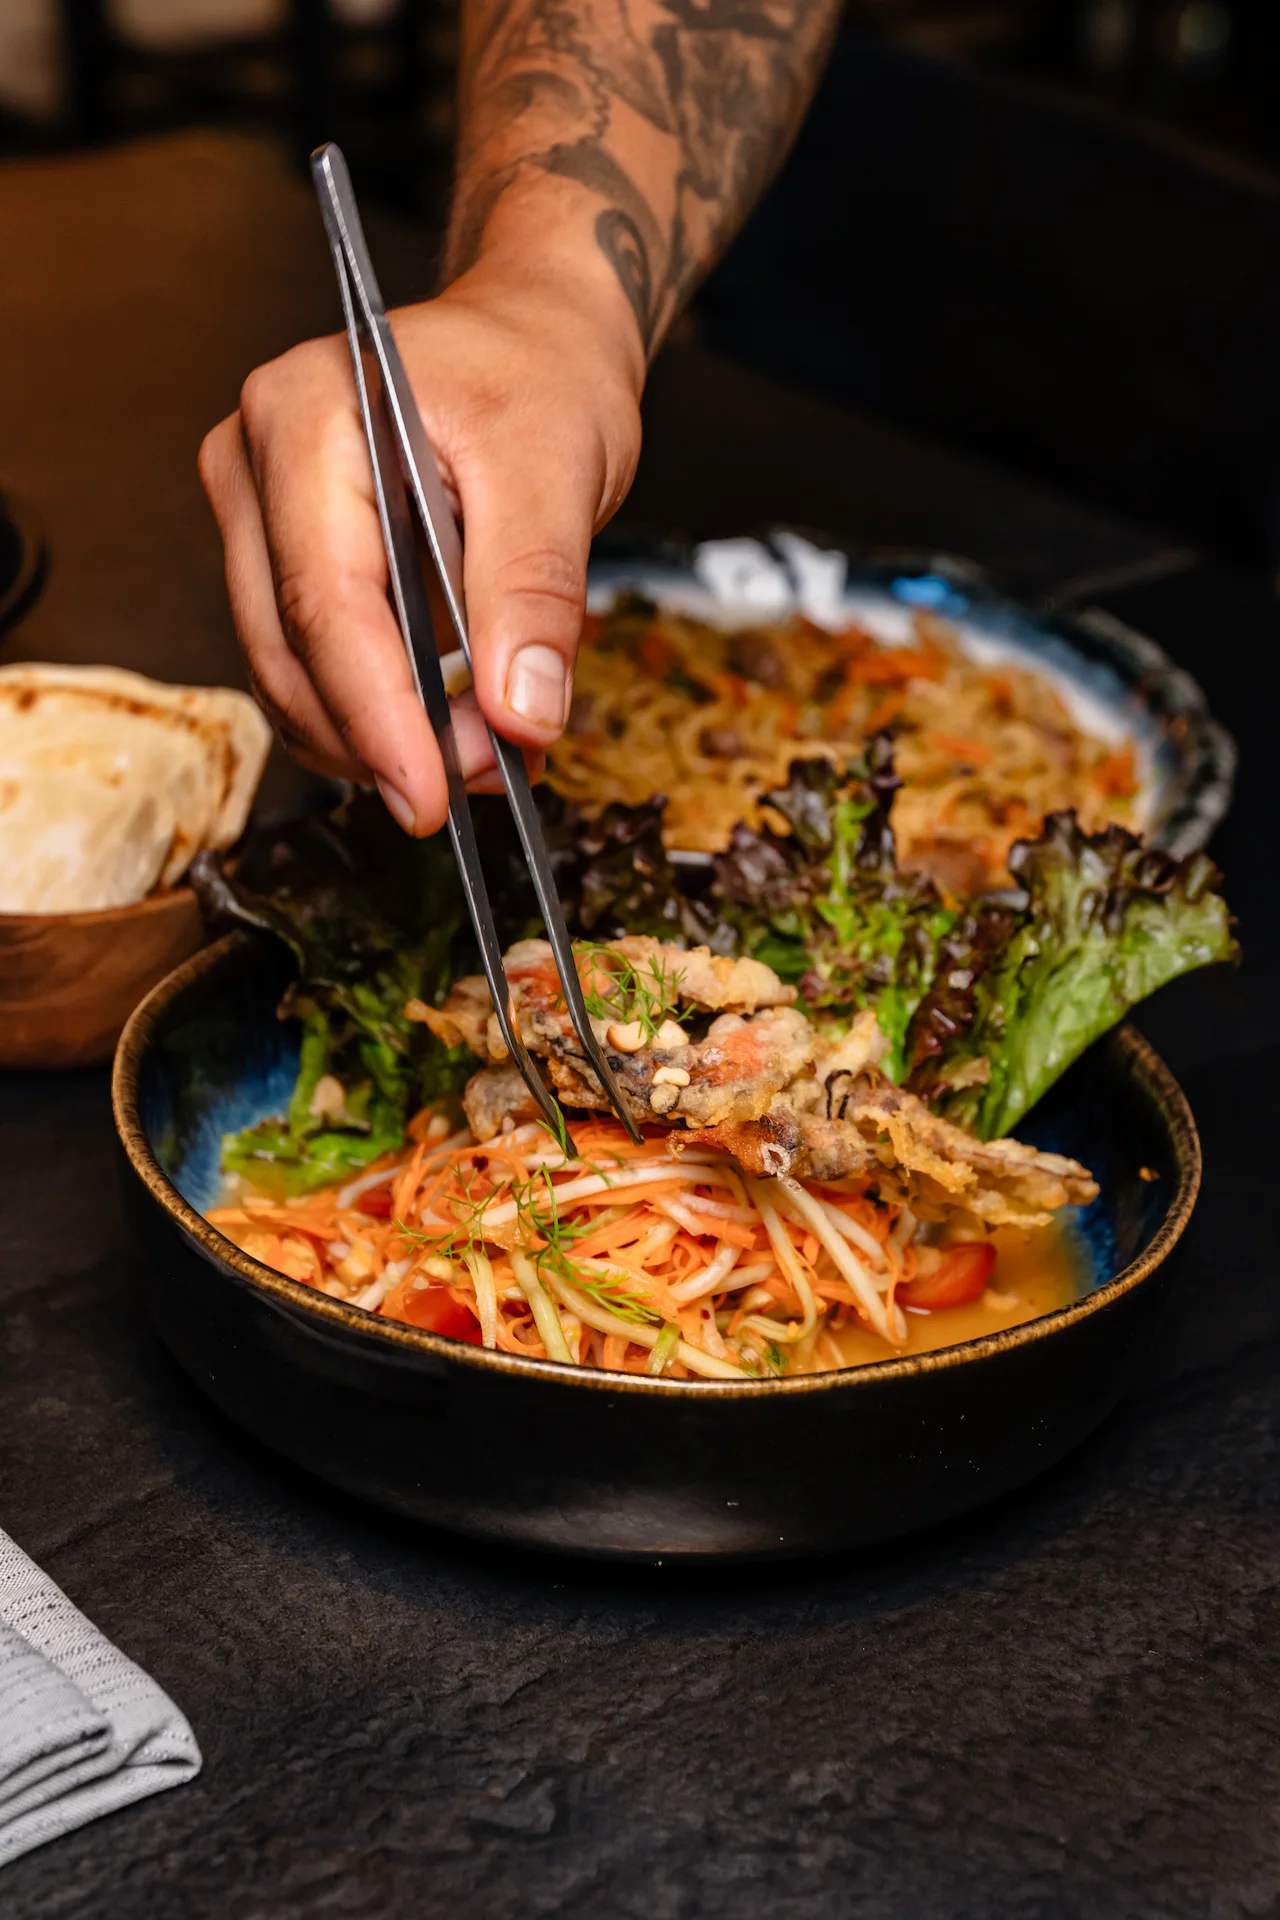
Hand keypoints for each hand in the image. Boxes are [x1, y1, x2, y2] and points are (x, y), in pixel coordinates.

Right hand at [199, 262, 643, 833]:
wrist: (530, 339)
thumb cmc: (538, 374)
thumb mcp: (560, 467)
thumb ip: (535, 592)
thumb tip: (521, 714)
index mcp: (305, 417)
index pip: (325, 597)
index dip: (376, 712)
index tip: (427, 793)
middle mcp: (257, 464)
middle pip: (291, 647)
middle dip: (380, 738)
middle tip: (478, 782)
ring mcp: (261, 517)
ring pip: (289, 672)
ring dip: (375, 739)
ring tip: (480, 755)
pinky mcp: (287, 562)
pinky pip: (310, 666)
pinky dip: (372, 718)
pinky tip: (445, 732)